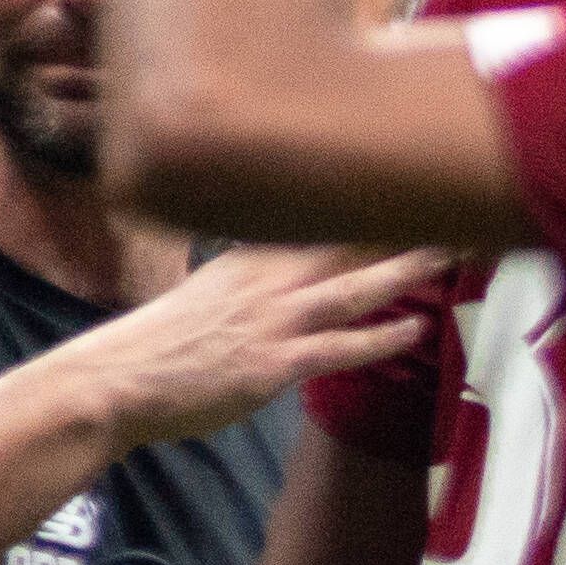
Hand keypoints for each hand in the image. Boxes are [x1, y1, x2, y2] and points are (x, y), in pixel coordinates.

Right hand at [87, 240, 447, 447]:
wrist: (117, 379)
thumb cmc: (162, 343)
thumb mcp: (209, 292)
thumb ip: (250, 278)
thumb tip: (279, 270)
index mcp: (248, 260)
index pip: (316, 222)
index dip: (365, 207)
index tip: (406, 185)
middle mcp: (264, 282)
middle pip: (342, 243)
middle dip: (395, 224)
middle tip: (446, 204)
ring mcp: (271, 321)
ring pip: (352, 289)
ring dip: (403, 270)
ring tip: (448, 254)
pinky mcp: (273, 364)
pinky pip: (339, 347)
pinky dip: (381, 337)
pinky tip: (417, 328)